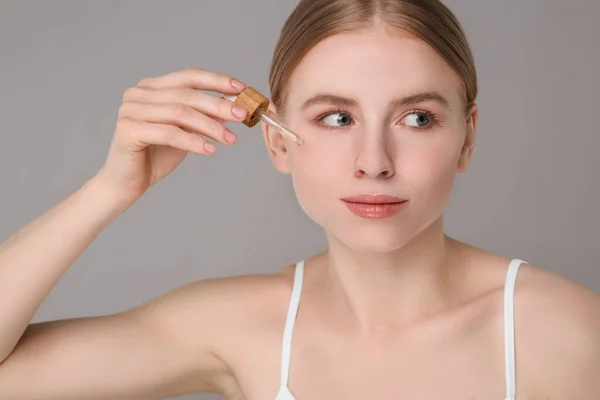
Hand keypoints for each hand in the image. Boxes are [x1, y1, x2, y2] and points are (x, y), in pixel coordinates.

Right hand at [95, 67, 247, 202]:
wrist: (127, 183)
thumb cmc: (156, 156)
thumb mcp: (187, 132)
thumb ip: (204, 117)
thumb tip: (233, 106)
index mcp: (152, 87)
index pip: (189, 76)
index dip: (216, 80)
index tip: (241, 89)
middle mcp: (139, 93)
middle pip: (187, 94)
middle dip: (218, 105)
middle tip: (242, 115)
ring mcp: (131, 110)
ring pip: (180, 113)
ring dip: (210, 126)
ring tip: (230, 139)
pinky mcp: (128, 130)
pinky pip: (169, 133)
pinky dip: (193, 141)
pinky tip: (210, 150)